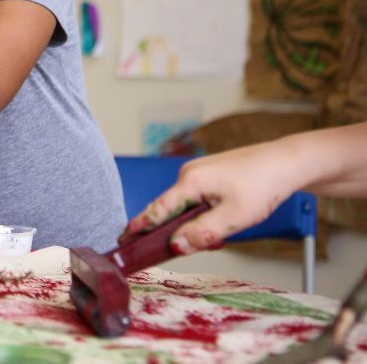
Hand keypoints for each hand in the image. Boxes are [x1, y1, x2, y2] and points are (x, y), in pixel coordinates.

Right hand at [120, 144, 299, 254]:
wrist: (287, 163)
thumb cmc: (263, 186)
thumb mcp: (233, 218)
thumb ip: (201, 233)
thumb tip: (176, 246)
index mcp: (190, 182)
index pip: (157, 209)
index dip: (139, 227)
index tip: (124, 239)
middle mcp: (189, 174)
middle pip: (171, 209)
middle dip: (177, 231)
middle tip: (191, 248)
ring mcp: (200, 172)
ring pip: (187, 206)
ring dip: (196, 224)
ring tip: (223, 234)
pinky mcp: (210, 174)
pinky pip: (198, 199)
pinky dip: (204, 214)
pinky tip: (224, 221)